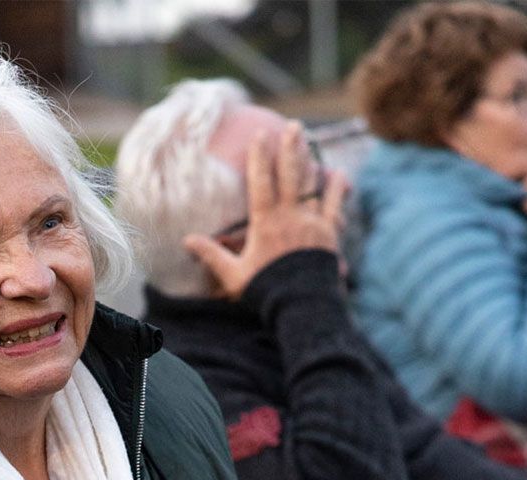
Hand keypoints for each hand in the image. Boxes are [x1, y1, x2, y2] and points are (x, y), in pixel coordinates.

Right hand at [183, 123, 349, 300]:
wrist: (302, 306)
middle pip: (290, 175)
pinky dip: (336, 189)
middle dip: (290, 148)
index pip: (261, 182)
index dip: (261, 157)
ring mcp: (311, 223)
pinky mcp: (329, 234)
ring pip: (310, 184)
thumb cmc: (266, 291)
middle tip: (292, 126)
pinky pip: (333, 206)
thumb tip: (187, 240)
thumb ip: (212, 255)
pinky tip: (340, 174)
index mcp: (265, 222)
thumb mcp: (234, 274)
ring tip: (308, 140)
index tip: (261, 135)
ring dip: (309, 160)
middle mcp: (290, 217)